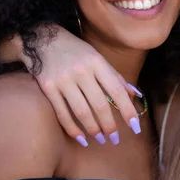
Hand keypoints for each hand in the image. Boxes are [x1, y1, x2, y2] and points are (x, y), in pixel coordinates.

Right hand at [14, 25, 141, 145]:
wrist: (43, 40)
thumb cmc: (77, 51)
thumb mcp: (98, 58)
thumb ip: (116, 77)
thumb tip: (136, 94)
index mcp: (97, 62)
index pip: (116, 89)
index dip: (127, 109)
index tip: (135, 126)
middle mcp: (81, 71)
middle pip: (99, 103)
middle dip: (109, 124)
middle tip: (115, 139)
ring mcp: (63, 80)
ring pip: (81, 111)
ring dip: (93, 128)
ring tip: (101, 139)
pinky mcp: (48, 88)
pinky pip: (61, 113)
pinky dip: (72, 128)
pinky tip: (81, 138)